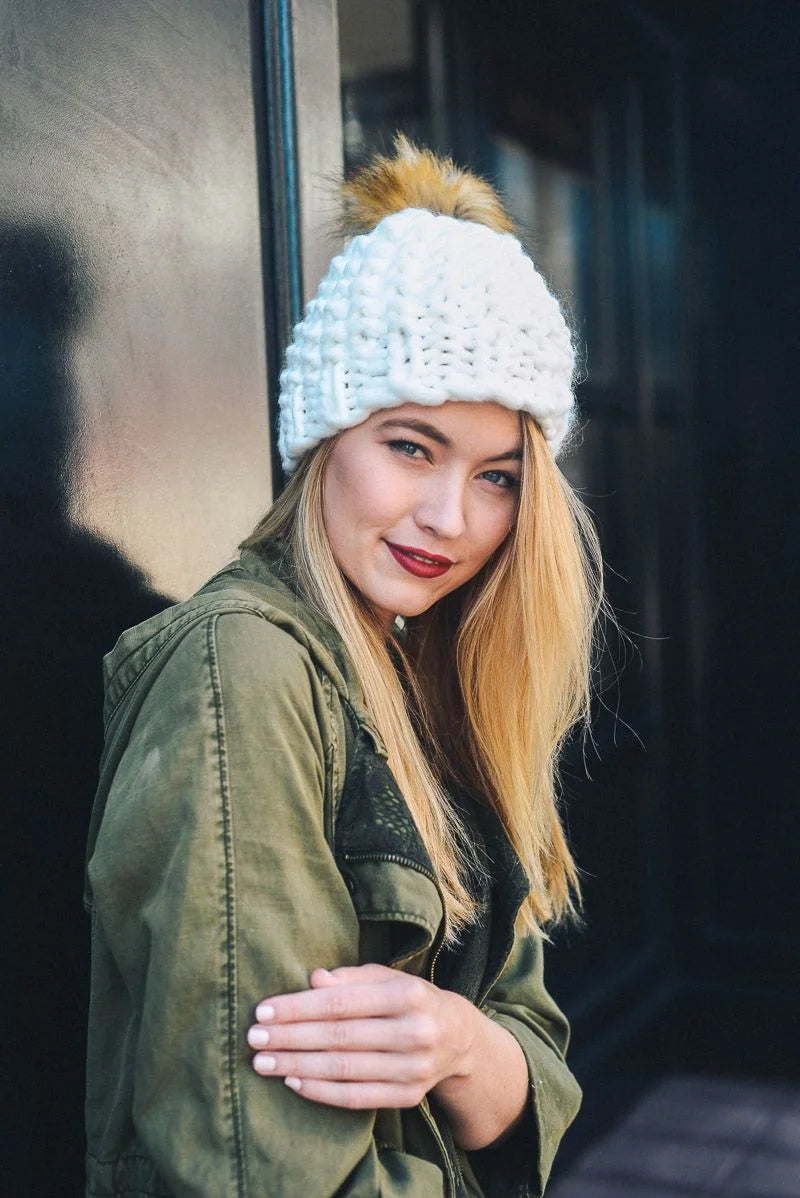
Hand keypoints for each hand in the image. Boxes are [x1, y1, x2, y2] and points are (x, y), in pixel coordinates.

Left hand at [247, 963, 479, 1109]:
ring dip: (297, 1067)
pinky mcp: (408, 1096)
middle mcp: (414, 1031)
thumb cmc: (411, 1000)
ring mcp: (413, 1068)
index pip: (342, 1003)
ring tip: (263, 1063)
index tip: (263, 1011)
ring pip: (344, 1069)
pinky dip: (322, 1091)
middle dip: (291, 1038)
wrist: (459, 1038)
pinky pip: (356, 1097)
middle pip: (340, 1037)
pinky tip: (294, 1083)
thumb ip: (351, 978)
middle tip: (254, 1039)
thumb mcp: (388, 978)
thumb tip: (313, 979)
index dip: (299, 1008)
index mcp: (407, 994)